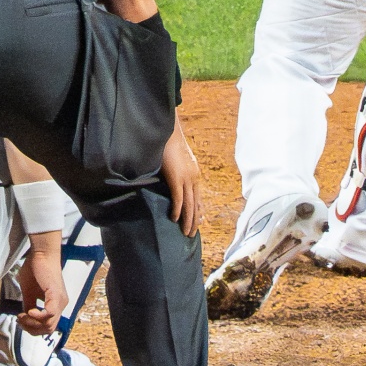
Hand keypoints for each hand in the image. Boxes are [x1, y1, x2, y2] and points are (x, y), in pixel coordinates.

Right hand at [13, 234, 66, 333]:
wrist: (42, 254)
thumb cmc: (35, 269)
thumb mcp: (29, 292)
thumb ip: (29, 305)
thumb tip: (25, 317)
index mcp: (56, 305)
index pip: (47, 326)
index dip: (32, 328)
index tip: (20, 320)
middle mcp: (61, 305)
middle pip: (48, 329)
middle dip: (31, 329)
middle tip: (20, 320)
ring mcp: (60, 301)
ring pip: (49, 325)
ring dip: (32, 324)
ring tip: (22, 315)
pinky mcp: (56, 295)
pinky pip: (50, 314)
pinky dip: (38, 317)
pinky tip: (29, 312)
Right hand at [161, 121, 201, 235]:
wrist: (168, 131)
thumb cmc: (169, 143)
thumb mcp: (177, 160)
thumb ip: (177, 170)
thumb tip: (172, 178)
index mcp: (194, 174)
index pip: (198, 198)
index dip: (198, 212)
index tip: (197, 223)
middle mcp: (193, 178)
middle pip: (196, 205)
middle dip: (194, 221)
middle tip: (191, 234)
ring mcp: (186, 179)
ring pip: (189, 206)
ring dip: (188, 221)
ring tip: (186, 233)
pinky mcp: (176, 179)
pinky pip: (179, 200)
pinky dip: (178, 211)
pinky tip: (174, 219)